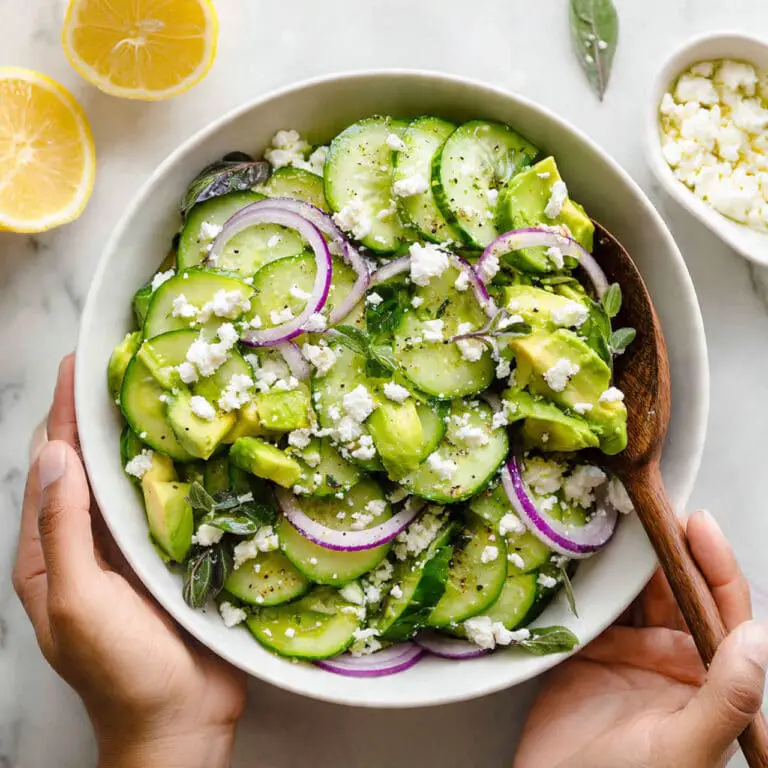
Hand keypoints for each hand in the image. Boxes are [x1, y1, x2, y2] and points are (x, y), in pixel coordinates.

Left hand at [12, 355, 246, 767]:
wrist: (181, 721)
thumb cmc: (122, 671)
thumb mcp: (78, 602)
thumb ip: (64, 530)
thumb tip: (57, 452)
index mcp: (48, 553)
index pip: (51, 467)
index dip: (63, 412)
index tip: (80, 361)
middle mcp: (87, 542)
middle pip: (88, 464)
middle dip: (98, 413)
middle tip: (125, 362)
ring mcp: (130, 548)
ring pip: (130, 478)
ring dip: (139, 435)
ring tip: (161, 389)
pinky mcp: (170, 555)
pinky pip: (170, 501)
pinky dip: (176, 468)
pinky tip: (196, 443)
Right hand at [515, 511, 767, 767]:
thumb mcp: (686, 750)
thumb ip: (725, 698)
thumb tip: (756, 636)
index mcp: (710, 680)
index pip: (724, 611)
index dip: (716, 565)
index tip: (698, 524)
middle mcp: (674, 659)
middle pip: (676, 589)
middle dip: (668, 546)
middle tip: (650, 503)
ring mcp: (631, 650)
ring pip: (637, 589)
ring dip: (630, 555)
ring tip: (618, 515)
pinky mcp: (590, 647)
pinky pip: (598, 600)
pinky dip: (593, 573)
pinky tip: (584, 548)